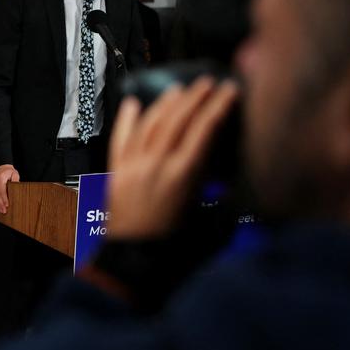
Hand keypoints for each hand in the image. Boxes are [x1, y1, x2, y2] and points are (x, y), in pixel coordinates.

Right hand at [0, 164, 19, 212]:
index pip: (2, 190)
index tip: (7, 205)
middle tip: (4, 210)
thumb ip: (16, 181)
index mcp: (0, 177)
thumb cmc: (9, 172)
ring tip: (0, 209)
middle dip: (0, 203)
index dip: (4, 198)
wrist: (1, 166)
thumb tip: (16, 189)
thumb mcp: (15, 174)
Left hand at [106, 76, 239, 240]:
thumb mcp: (208, 226)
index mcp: (184, 176)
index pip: (203, 129)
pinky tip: (133, 103)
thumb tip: (234, 186)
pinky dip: (127, 119)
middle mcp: (156, 165)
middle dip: (194, 98)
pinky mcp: (115, 175)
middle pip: (176, 120)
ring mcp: (132, 167)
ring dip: (165, 104)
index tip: (229, 91)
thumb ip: (222, 201)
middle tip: (207, 83)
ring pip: (149, 124)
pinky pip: (121, 139)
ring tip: (179, 90)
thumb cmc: (171, 252)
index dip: (218, 107)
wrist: (129, 266)